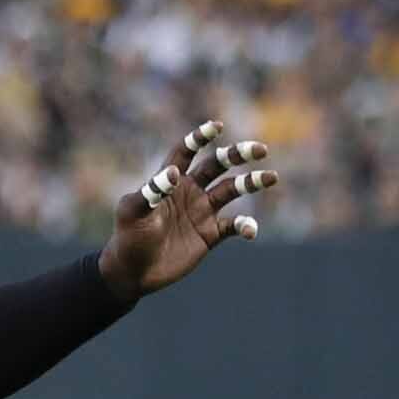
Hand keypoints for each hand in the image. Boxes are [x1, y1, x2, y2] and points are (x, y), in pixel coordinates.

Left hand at [98, 120, 278, 302]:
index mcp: (170, 181)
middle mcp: (190, 191)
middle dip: (239, 154)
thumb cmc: (128, 238)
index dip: (200, 138)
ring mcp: (202, 211)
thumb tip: (173, 173)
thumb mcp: (132, 213)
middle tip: (260, 149)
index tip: (216, 126)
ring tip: (271, 177)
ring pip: (233, 189)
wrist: (133, 272)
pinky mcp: (210, 234)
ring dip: (252, 182)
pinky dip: (245, 226)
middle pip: (218, 165)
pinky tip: (249, 231)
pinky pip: (234, 226)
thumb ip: (150, 191)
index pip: (186, 152)